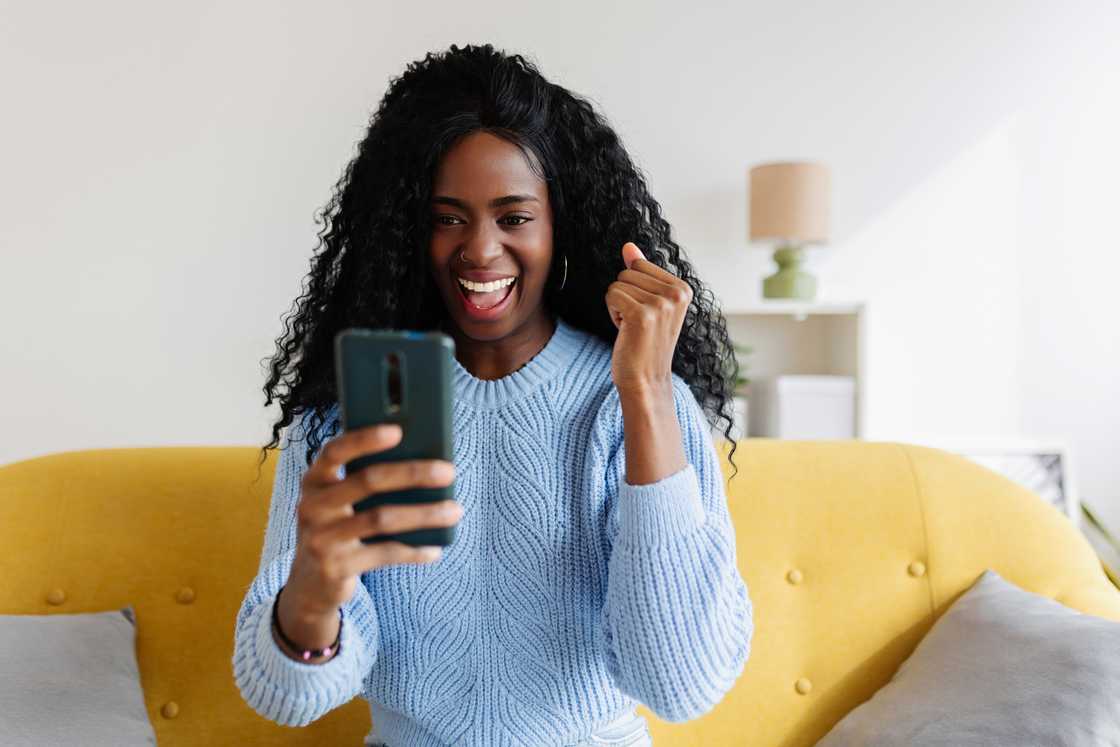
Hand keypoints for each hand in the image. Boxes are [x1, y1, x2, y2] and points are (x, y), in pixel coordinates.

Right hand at [285, 423, 461, 621]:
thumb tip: (426, 465)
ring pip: (380, 519)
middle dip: (412, 473)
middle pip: (367, 480)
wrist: (311, 582)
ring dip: (424, 514)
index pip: (335, 451)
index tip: (398, 431)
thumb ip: (366, 482)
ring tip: (454, 510)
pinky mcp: (335, 567)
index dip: (364, 439)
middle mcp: (312, 506)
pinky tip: (435, 547)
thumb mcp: (341, 502)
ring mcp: (321, 537)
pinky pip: (385, 553)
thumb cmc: (339, 528)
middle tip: (448, 471)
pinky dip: (414, 550)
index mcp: (315, 480)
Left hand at [605, 242, 692, 394]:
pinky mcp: (643, 315)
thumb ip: (641, 272)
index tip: (646, 313)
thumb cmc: (645, 342)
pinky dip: (612, 312)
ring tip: (634, 328)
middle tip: (638, 323)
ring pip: (617, 283)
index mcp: (683, 288)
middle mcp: (676, 294)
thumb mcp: (648, 303)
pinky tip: (626, 331)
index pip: (639, 265)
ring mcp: (661, 304)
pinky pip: (611, 295)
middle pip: (627, 272)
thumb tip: (628, 246)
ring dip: (618, 306)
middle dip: (624, 297)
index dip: (634, 289)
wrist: (646, 380)